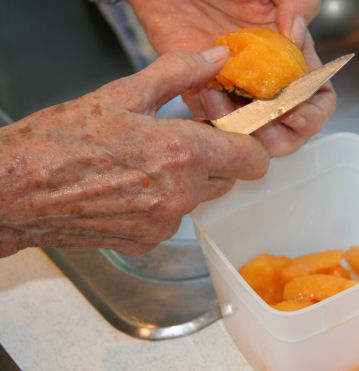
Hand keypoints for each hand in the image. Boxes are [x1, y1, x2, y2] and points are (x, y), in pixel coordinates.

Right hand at [0, 47, 268, 257]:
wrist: (14, 190)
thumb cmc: (61, 141)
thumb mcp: (123, 95)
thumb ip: (179, 74)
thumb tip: (215, 59)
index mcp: (183, 153)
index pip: (253, 159)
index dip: (248, 145)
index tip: (232, 135)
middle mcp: (182, 193)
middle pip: (228, 178)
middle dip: (213, 160)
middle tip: (176, 143)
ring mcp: (165, 222)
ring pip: (199, 199)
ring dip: (187, 182)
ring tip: (145, 165)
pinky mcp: (147, 241)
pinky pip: (171, 220)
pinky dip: (161, 205)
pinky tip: (129, 190)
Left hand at [126, 0, 335, 156]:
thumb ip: (298, 4)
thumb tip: (296, 36)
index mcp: (290, 57)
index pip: (317, 99)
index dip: (313, 113)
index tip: (295, 110)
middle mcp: (265, 79)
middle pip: (288, 129)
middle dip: (281, 135)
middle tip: (264, 118)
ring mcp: (234, 88)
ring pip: (250, 133)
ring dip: (242, 128)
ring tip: (224, 98)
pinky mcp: (201, 90)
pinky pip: (211, 119)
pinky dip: (211, 116)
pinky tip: (205, 92)